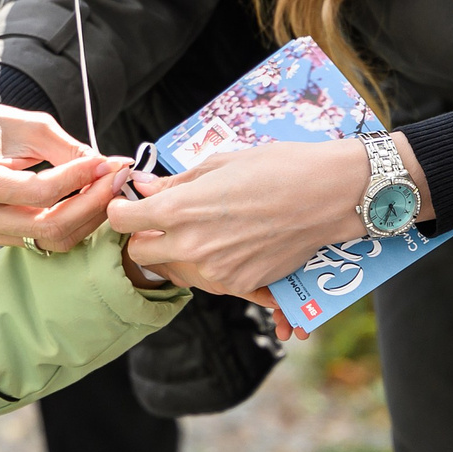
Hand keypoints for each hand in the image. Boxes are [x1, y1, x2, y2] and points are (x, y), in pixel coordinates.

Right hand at [0, 94, 113, 250]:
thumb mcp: (29, 126)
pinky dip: (72, 223)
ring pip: (50, 239)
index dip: (81, 178)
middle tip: (116, 179)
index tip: (107, 162)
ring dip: (87, 217)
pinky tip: (88, 201)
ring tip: (107, 189)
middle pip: (50, 225)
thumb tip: (106, 167)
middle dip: (92, 203)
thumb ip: (67, 149)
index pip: (41, 191)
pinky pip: (42, 240)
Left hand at [102, 134, 432, 304]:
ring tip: (203, 231)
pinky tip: (229, 246)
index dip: (122, 209)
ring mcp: (216, 272)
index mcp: (178, 210)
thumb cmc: (278, 168)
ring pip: (174, 272)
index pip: (121, 220)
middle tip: (164, 222)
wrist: (331, 195)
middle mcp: (191, 246)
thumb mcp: (218, 164)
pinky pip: (209, 283)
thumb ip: (174, 184)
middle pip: (140, 254)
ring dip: (177, 255)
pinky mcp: (242, 287)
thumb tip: (142, 188)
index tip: (131, 204)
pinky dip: (212, 268)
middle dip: (145, 238)